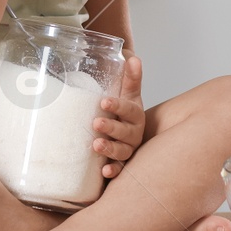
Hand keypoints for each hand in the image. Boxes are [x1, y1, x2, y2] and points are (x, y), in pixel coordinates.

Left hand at [92, 54, 144, 178]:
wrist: (123, 131)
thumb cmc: (122, 110)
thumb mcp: (126, 93)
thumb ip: (130, 77)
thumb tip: (133, 58)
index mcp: (135, 114)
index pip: (129, 109)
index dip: (118, 105)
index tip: (104, 102)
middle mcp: (133, 133)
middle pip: (126, 132)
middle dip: (112, 128)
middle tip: (96, 123)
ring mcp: (127, 150)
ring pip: (122, 152)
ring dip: (110, 149)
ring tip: (96, 145)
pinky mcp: (119, 164)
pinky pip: (119, 170)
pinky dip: (113, 171)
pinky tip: (104, 172)